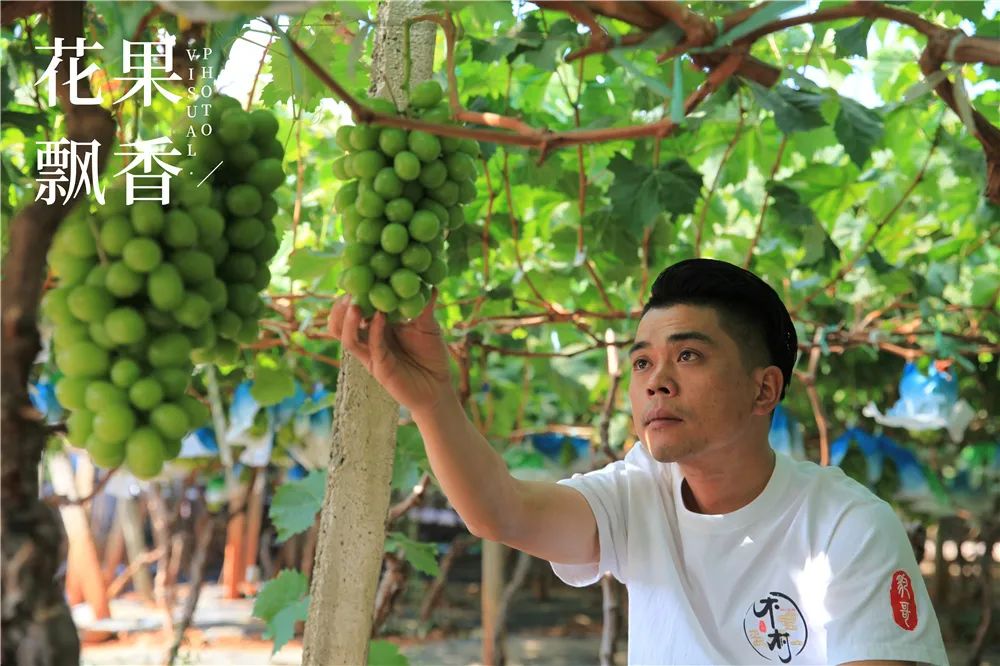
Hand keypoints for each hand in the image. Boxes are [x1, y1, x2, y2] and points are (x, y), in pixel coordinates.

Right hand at [327, 290, 453, 413]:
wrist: (438, 386)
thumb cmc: (431, 355)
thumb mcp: (428, 326)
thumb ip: (424, 306)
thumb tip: (430, 283)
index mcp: (376, 325)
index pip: (354, 307)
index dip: (351, 292)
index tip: (357, 274)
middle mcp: (368, 338)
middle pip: (339, 322)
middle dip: (341, 305)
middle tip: (350, 291)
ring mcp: (370, 353)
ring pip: (345, 336)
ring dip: (348, 319)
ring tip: (354, 304)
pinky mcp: (378, 367)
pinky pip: (370, 347)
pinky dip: (373, 330)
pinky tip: (379, 317)